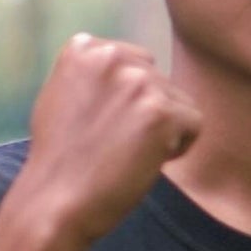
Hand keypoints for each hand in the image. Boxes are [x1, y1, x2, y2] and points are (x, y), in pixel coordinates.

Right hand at [13, 35, 200, 248]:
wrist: (55, 202)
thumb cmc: (60, 157)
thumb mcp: (64, 95)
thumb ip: (97, 73)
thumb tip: (135, 63)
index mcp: (85, 48)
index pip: (139, 62)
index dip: (129, 100)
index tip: (101, 124)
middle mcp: (111, 57)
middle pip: (161, 81)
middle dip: (147, 112)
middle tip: (113, 141)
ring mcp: (138, 82)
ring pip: (180, 102)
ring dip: (163, 130)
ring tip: (125, 151)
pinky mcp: (161, 112)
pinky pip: (194, 123)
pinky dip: (178, 146)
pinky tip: (145, 160)